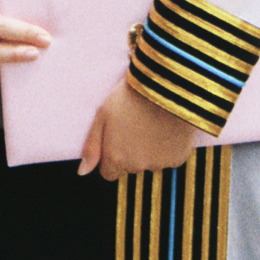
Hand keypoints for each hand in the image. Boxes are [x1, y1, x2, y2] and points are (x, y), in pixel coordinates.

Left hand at [79, 77, 196, 181]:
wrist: (165, 87)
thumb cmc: (130, 97)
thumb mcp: (102, 115)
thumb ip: (91, 147)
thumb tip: (82, 171)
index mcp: (116, 158)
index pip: (108, 172)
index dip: (112, 155)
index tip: (118, 137)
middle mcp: (137, 166)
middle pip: (130, 167)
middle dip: (131, 152)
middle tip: (135, 125)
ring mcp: (158, 164)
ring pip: (150, 162)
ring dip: (150, 150)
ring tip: (152, 123)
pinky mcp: (178, 158)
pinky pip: (170, 158)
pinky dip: (168, 147)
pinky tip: (167, 127)